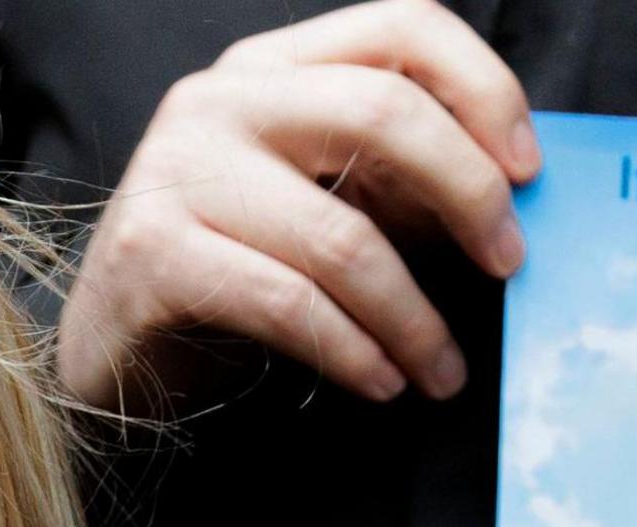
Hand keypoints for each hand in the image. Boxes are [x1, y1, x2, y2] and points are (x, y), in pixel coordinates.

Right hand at [60, 1, 537, 414]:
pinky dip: (353, 350)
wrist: (107, 359)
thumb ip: (398, 186)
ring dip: (414, 317)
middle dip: (470, 195)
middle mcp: (220, 100)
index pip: (402, 28)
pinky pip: (289, 302)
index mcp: (272, 68)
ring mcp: (179, 171)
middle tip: (510, 265)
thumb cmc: (227, 280)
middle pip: (385, 112)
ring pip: (342, 234)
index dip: (484, 88)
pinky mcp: (154, 253)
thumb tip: (510, 203)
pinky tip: (383, 382)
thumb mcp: (319, 208)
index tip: (528, 171)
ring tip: (441, 371)